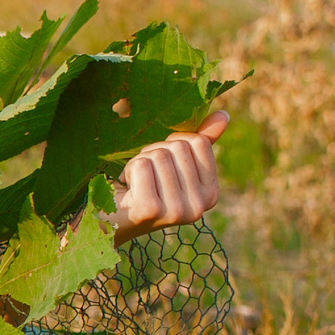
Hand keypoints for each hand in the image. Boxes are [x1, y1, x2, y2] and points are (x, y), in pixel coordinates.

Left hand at [111, 111, 227, 242]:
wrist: (110, 219)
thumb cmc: (144, 186)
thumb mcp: (175, 164)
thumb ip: (202, 142)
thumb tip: (224, 114)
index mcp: (210, 194)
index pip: (199, 143)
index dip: (173, 144)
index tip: (161, 166)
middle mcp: (198, 207)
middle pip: (178, 148)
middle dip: (154, 152)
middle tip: (144, 177)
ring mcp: (176, 211)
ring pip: (159, 155)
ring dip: (140, 162)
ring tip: (135, 184)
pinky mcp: (150, 209)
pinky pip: (141, 165)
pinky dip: (128, 170)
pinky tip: (127, 190)